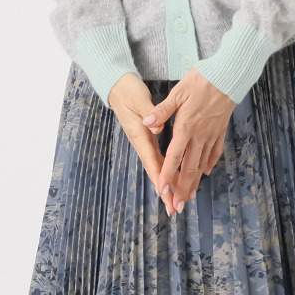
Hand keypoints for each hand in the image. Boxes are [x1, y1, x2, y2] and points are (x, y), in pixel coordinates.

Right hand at [107, 73, 180, 216]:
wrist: (117, 86)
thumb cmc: (129, 92)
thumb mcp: (139, 100)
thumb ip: (150, 114)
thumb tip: (155, 126)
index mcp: (140, 134)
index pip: (151, 160)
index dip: (159, 177)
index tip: (166, 193)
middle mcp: (141, 142)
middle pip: (155, 170)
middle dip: (165, 190)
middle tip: (174, 208)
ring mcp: (143, 142)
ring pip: (157, 167)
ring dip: (167, 184)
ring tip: (176, 201)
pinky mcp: (146, 139)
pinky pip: (158, 159)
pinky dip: (167, 172)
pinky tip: (175, 180)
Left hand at [141, 69, 232, 213]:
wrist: (229, 75)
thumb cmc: (202, 80)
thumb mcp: (178, 92)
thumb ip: (162, 111)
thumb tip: (148, 123)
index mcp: (186, 127)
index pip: (174, 156)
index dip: (168, 175)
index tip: (163, 190)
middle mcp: (199, 135)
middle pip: (190, 167)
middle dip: (182, 188)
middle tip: (177, 205)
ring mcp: (211, 134)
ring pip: (202, 164)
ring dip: (195, 182)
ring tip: (190, 197)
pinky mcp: (220, 130)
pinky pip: (215, 152)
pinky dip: (210, 164)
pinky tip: (206, 172)